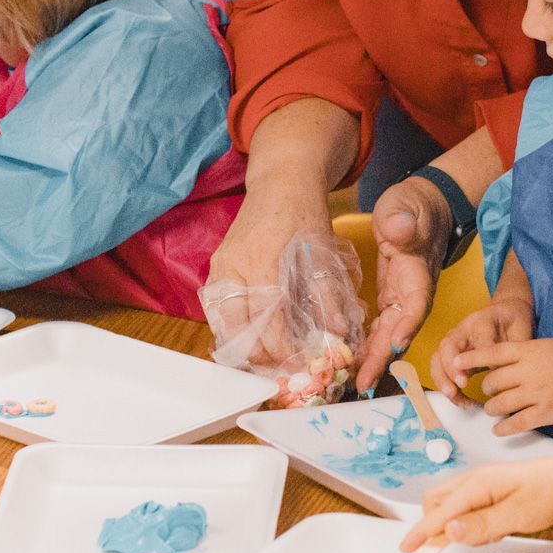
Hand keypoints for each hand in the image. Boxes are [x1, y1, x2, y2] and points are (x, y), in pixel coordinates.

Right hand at [206, 191, 337, 365]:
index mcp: (263, 262)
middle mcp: (234, 267)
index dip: (282, 349)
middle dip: (260, 355)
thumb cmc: (305, 215)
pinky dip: (234, 330)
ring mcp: (221, 267)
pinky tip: (253, 339)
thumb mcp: (324, 252)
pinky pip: (219, 310)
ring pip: (222, 323)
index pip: (267, 321)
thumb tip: (335, 333)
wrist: (280, 184)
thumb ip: (328, 294)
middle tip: (284, 367)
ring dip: (244, 346)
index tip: (298, 364)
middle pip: (237, 329)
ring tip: (270, 359)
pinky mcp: (217, 269)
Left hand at [354, 176, 449, 393]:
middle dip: (383, 359)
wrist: (419, 208)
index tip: (395, 345)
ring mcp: (402, 298)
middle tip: (363, 383)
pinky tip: (352, 364)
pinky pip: (380, 329)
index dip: (407, 326)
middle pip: (400, 330)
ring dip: (374, 361)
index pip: (416, 304)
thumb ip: (401, 220)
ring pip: (390, 335)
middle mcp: (413, 292)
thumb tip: (398, 229)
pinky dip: (368, 347)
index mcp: (418, 272)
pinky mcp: (390, 299)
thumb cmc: (411, 207)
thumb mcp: (405, 207)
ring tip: (356, 384)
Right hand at [398, 453, 552, 551]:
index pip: (439, 511)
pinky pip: (466, 508)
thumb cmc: (549, 494)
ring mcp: (480, 485)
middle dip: (437, 525)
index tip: (406, 549)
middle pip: (436, 504)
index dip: (421, 532)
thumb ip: (481, 525)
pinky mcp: (489, 492)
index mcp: (476, 484)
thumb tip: (447, 531)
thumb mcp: (517, 515)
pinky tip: (497, 527)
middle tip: (461, 543)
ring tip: (493, 532)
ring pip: (450, 507)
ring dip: (458, 526)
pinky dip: (472, 522)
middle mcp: (472, 481)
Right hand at [429, 299, 533, 400]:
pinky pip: (440, 369)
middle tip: (460, 385)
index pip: (478, 337)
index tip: (489, 372)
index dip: (479, 356)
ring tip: (454, 396)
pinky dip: (446, 385)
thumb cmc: (513, 324)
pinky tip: (460, 399)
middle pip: (448, 346)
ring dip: (442, 379)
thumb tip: (503, 375)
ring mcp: (454, 342)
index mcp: (482, 321)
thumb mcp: (519, 333)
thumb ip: (513, 351)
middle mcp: (463, 330)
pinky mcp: (451, 355)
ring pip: (438, 358)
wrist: (506, 313)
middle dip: (451, 367)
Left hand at [457, 337, 552, 435]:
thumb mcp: (546, 346)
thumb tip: (498, 364)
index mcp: (528, 351)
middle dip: (487, 389)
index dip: (471, 358)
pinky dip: (503, 428)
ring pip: (499, 404)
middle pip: (492, 382)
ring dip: (493, 408)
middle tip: (491, 391)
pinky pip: (516, 423)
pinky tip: (498, 430)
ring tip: (495, 409)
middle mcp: (528, 371)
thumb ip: (524, 354)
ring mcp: (536, 393)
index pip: (491, 353)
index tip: (455, 361)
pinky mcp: (545, 412)